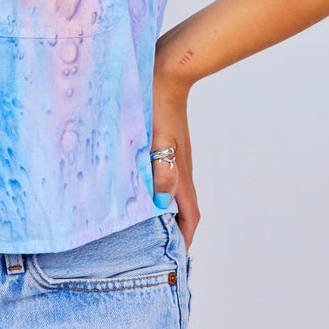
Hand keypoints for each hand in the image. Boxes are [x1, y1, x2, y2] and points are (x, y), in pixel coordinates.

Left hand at [151, 67, 198, 253]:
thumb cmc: (158, 102)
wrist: (165, 71)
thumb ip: (162, 168)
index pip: (189, 215)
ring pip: (172, 190)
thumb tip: (164, 203)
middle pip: (183, 206)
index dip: (184, 238)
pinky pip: (164, 173)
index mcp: (181, 171)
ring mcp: (175, 155)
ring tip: (145, 222)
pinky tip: (139, 184)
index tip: (174, 257)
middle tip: (155, 246)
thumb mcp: (157, 137)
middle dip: (173, 228)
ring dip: (164, 208)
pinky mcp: (166, 143)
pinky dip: (156, 187)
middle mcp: (181, 166)